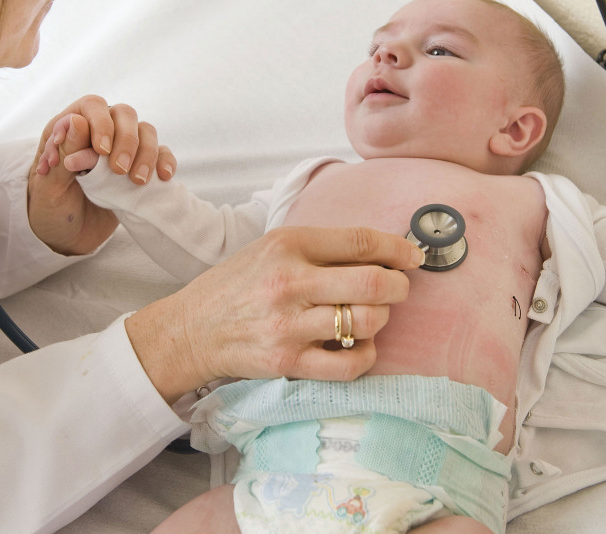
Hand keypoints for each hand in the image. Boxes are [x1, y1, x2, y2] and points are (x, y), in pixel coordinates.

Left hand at [27, 95, 175, 255]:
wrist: (67, 240)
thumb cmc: (50, 210)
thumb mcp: (48, 187)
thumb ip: (63, 154)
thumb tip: (78, 121)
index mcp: (68, 130)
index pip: (92, 107)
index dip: (101, 122)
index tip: (102, 150)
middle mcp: (98, 133)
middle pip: (124, 115)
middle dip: (127, 139)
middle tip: (120, 170)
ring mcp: (122, 149)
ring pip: (145, 131)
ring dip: (147, 152)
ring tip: (138, 181)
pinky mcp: (139, 167)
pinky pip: (161, 153)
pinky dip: (165, 161)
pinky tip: (163, 177)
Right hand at [125, 226, 424, 403]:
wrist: (192, 329)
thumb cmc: (238, 285)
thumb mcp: (272, 247)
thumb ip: (320, 248)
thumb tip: (382, 252)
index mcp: (288, 244)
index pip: (360, 242)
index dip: (397, 248)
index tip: (413, 256)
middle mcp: (290, 282)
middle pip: (373, 283)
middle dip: (399, 286)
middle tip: (399, 288)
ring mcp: (290, 325)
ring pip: (367, 322)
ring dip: (381, 319)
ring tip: (372, 316)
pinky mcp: (288, 361)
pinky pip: (349, 363)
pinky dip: (366, 355)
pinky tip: (360, 345)